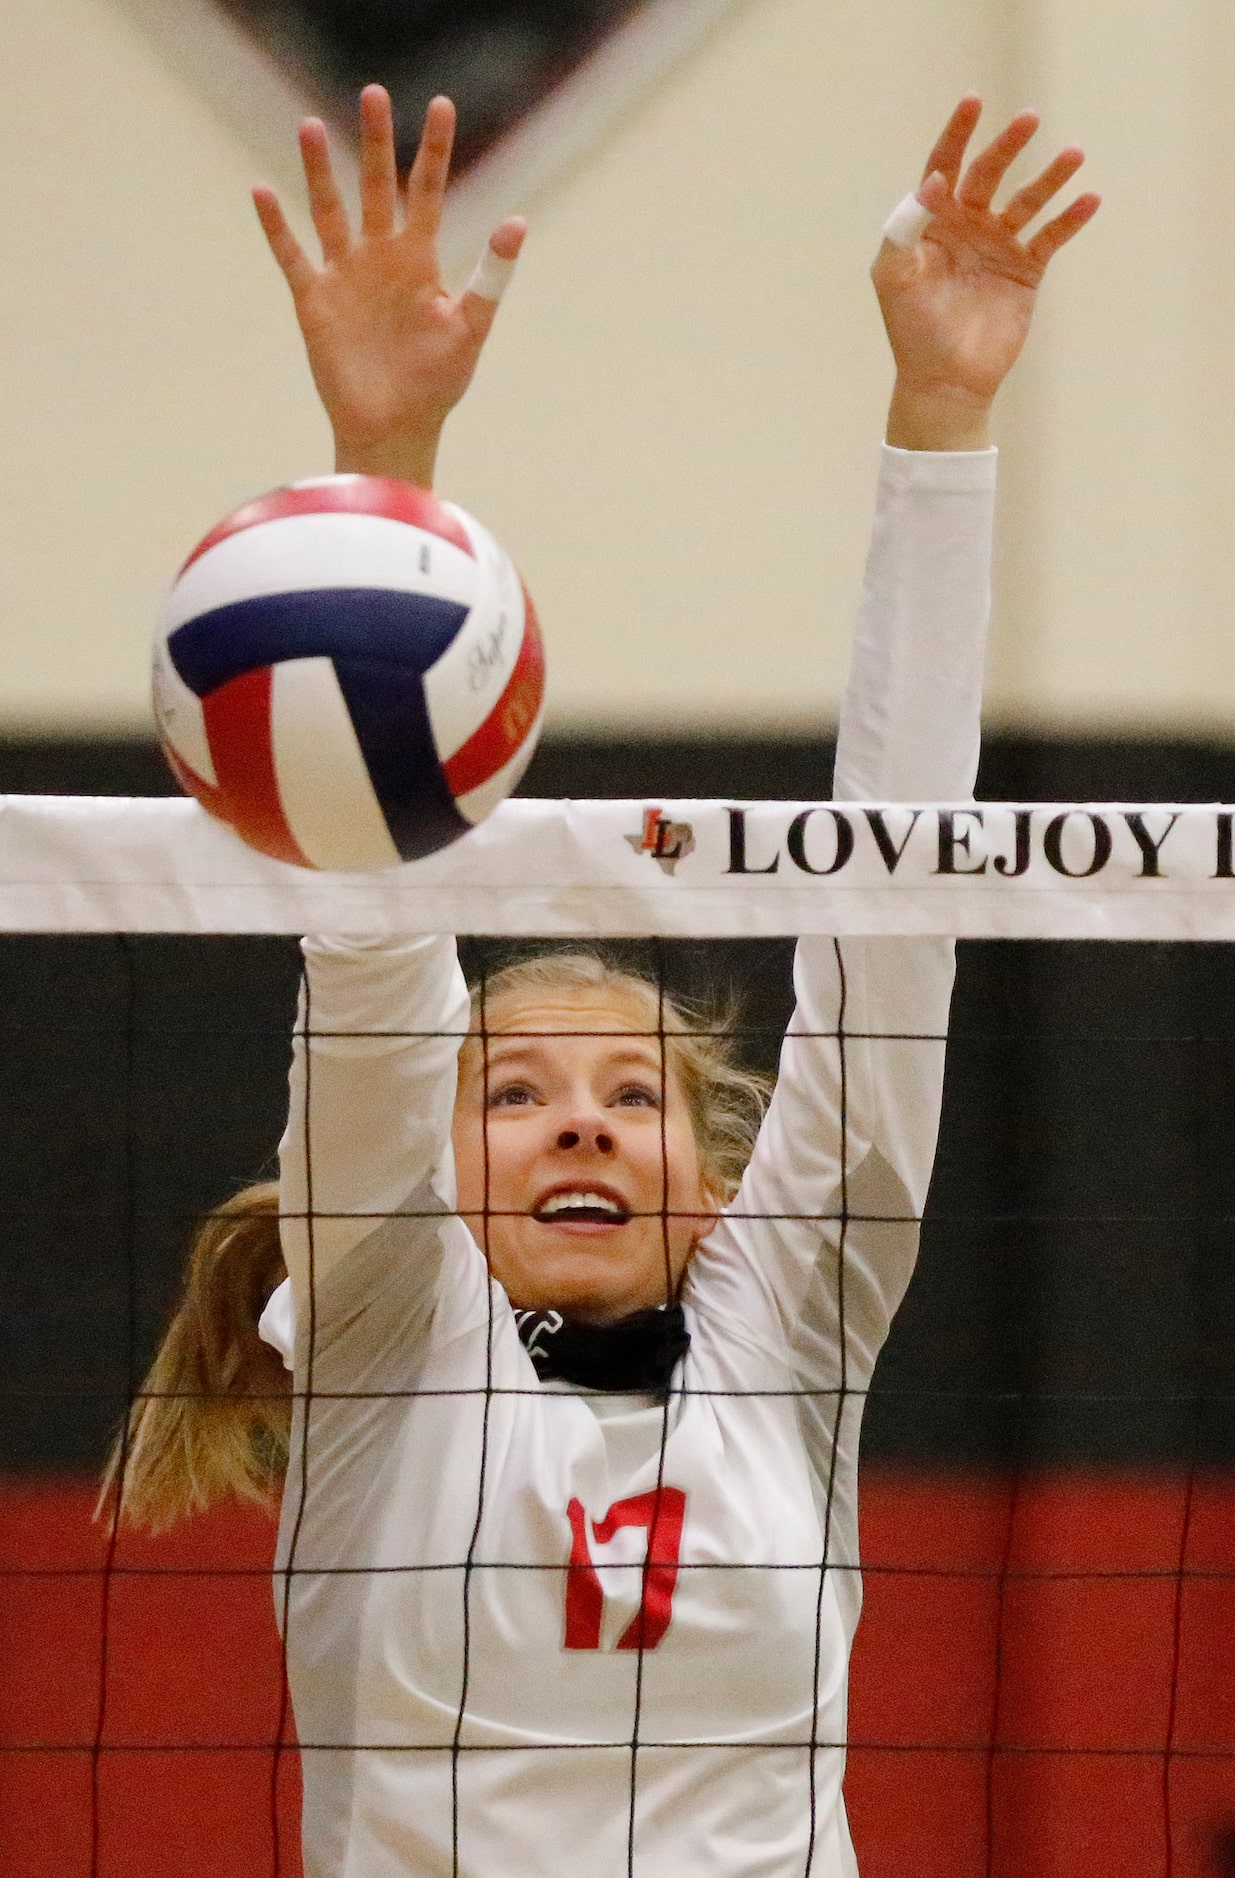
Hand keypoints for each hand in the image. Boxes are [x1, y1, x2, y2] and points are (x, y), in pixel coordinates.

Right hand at [253, 86, 525, 485]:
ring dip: (320, 171)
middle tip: (373, 94)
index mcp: (420, 260)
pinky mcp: (314, 302)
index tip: (440, 105)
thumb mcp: (470, 328)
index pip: (428, 192)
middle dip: (376, 142)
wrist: (395, 429)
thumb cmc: (437, 385)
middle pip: (377, 187)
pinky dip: (276, 228)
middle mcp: (380, 259)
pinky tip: (262, 192)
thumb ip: (491, 276)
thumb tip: (518, 221)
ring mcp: (345, 277)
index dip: (433, 150)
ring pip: (330, 211)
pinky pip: (292, 256)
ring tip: (311, 125)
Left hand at [873, 96, 1099, 449]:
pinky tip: (1088, 198)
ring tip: (1073, 154)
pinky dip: (1070, 218)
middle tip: (1028, 119)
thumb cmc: (912, 331)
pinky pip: (1051, 236)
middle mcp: (967, 227)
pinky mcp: (1026, 271)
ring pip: (1028, 200)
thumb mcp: (895, 277)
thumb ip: (906, 229)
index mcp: (932, 224)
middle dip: (1007, 146)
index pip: (944, 167)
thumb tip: (931, 182)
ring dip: (1050, 177)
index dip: (957, 133)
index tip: (973, 102)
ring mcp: (999, 246)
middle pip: (989, 174)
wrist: (945, 381)